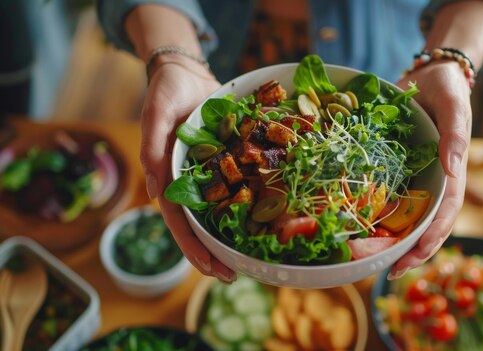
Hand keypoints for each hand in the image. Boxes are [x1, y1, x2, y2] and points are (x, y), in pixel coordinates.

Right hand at [139, 58, 235, 282]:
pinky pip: (239, 186)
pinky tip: (267, 220)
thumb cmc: (166, 91)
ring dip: (231, 236)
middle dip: (213, 253)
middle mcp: (190, 181)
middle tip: (233, 275)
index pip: (178, 220)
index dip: (191, 246)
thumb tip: (153, 188)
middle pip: (200, 224)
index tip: (208, 268)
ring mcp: (209, 174)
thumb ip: (153, 145)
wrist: (188, 73)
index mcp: (168, 176)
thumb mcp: (156, 112)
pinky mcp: (227, 162)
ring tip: (251, 260)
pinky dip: (249, 204)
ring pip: (220, 212)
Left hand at [389, 62, 470, 278]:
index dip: (432, 236)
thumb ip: (456, 135)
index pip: (446, 211)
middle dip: (413, 250)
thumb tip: (454, 170)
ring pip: (410, 216)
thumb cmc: (445, 88)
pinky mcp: (401, 168)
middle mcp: (435, 179)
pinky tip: (363, 228)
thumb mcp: (454, 105)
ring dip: (397, 240)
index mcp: (452, 170)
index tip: (415, 255)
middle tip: (391, 272)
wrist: (429, 73)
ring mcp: (418, 176)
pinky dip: (382, 215)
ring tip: (375, 262)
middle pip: (428, 223)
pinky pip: (393, 196)